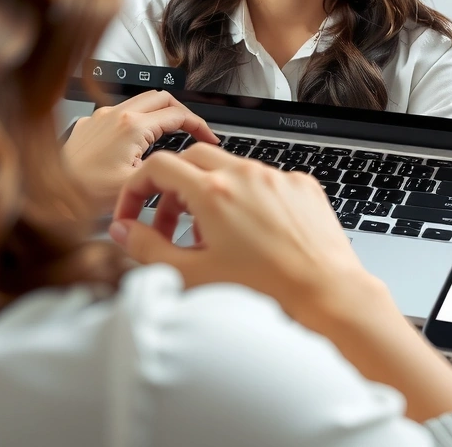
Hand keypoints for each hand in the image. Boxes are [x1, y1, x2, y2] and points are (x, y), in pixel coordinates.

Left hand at [62, 90, 217, 213]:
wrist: (48, 196)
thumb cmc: (83, 194)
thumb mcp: (137, 185)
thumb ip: (166, 169)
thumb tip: (187, 163)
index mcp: (132, 127)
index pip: (179, 114)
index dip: (200, 125)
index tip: (208, 137)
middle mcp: (116, 114)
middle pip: (163, 98)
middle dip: (184, 112)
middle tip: (194, 131)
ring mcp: (101, 116)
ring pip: (141, 101)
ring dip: (161, 113)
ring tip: (170, 135)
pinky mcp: (89, 124)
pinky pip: (120, 112)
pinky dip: (137, 121)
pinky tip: (136, 142)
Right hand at [109, 143, 371, 323]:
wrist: (327, 293)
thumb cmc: (266, 291)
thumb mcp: (194, 275)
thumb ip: (149, 249)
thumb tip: (124, 231)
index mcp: (214, 192)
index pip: (158, 166)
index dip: (136, 188)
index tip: (134, 211)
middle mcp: (246, 175)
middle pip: (193, 158)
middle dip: (173, 186)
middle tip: (170, 222)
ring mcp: (277, 176)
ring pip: (231, 168)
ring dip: (211, 192)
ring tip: (212, 236)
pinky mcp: (302, 185)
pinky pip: (265, 180)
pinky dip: (249, 198)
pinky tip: (252, 232)